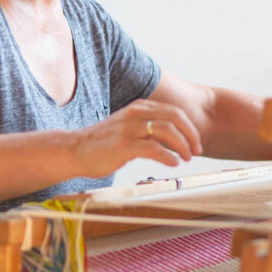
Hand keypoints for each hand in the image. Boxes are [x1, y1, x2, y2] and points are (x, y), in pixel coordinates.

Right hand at [71, 100, 203, 178]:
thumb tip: (174, 142)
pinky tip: (172, 163)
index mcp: (139, 107)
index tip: (195, 143)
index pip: (174, 111)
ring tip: (186, 158)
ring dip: (182, 145)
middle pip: (175, 117)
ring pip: (167, 130)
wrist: (75, 150)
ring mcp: (129, 129)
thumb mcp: (128, 128)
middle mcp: (136, 113)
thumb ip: (149, 130)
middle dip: (191, 134)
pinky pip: (153, 147)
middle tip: (196, 151)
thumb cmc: (103, 143)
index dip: (189, 127)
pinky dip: (168, 156)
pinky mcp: (123, 145)